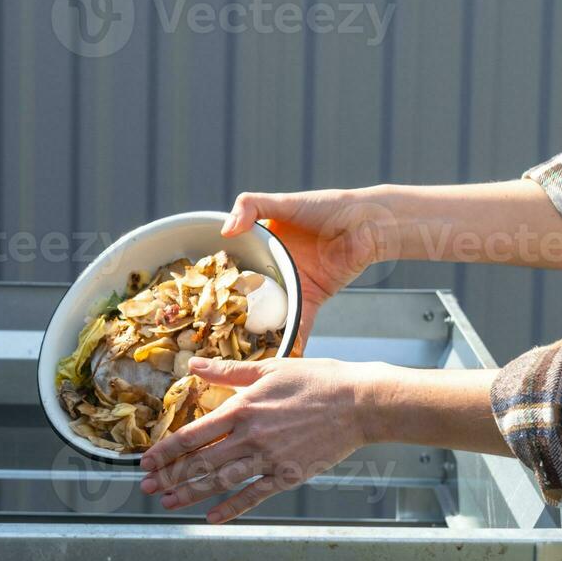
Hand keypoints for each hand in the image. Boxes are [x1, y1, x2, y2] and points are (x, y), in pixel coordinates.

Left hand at [139, 356, 386, 522]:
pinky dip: (231, 508)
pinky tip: (212, 517)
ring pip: (221, 481)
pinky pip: (253, 495)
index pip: (192, 435)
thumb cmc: (315, 380)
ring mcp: (269, 459)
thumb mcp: (268, 368)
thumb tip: (193, 364)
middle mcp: (250, 437)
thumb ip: (227, 371)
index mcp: (241, 409)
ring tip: (168, 504)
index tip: (146, 462)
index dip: (166, 451)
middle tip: (147, 489)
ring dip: (191, 494)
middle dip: (170, 477)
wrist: (358, 403)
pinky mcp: (288, 475)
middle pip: (200, 462)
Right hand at [221, 188, 399, 344]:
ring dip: (257, 333)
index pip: (231, 266)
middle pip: (246, 296)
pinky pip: (299, 323)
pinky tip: (279, 359)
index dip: (213, 281)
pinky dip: (292, 341)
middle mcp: (271, 270)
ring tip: (237, 355)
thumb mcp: (283, 201)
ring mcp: (291, 287)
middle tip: (209, 338)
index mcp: (260, 246)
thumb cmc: (325, 206)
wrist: (367, 223)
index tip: (194, 301)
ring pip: (269, 314)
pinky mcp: (311, 300)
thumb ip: (250, 205)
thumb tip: (226, 230)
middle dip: (230, 315)